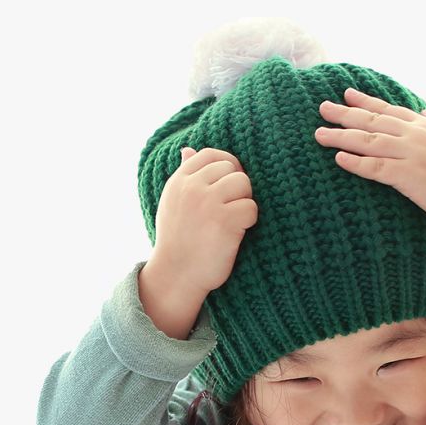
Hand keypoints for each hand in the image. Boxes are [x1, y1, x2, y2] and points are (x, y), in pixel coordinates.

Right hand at [151, 145, 258, 292]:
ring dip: (244, 203)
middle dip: (237, 188)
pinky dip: (249, 222)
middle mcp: (192, 187)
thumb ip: (184, 176)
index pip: (211, 154)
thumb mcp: (173, 203)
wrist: (176, 275)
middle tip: (229, 211)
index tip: (229, 186)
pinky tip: (237, 234)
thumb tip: (188, 149)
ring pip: (244, 184)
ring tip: (232, 222)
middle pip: (232, 169)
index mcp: (179, 181)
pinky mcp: (225, 221)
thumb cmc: (179, 240)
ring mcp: (208, 202)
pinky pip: (251, 208)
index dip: (227, 166)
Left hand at [314, 88, 425, 229]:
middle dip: (344, 114)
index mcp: (425, 126)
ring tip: (319, 134)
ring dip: (341, 136)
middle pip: (372, 121)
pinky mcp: (409, 177)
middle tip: (321, 108)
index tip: (345, 94)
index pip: (389, 110)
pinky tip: (338, 158)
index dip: (365, 102)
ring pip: (369, 142)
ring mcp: (412, 154)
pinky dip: (356, 162)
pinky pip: (376, 168)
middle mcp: (416, 135)